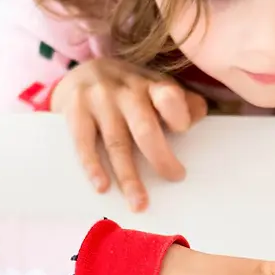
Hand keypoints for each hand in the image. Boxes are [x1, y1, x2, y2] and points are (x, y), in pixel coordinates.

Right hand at [51, 58, 207, 211]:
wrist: (80, 71)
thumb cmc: (129, 90)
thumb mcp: (155, 87)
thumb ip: (180, 102)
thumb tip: (198, 117)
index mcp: (151, 86)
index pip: (168, 96)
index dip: (177, 112)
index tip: (182, 130)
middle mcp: (125, 91)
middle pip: (144, 127)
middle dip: (160, 157)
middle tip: (174, 178)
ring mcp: (99, 100)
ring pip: (117, 143)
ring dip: (128, 177)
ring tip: (139, 203)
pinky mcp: (76, 111)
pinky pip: (84, 142)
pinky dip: (93, 166)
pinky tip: (102, 187)